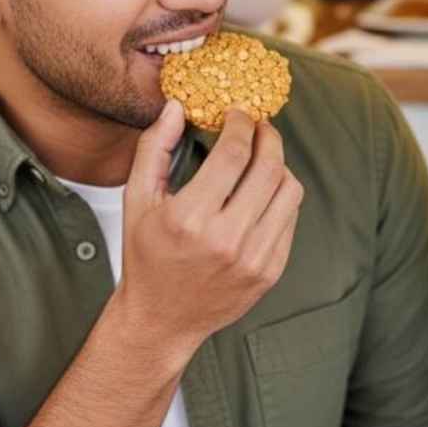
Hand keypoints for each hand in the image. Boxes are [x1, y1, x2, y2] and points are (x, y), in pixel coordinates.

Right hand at [116, 102, 304, 354]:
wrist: (161, 320)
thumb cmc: (146, 255)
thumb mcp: (136, 200)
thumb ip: (154, 148)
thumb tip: (177, 106)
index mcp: (189, 218)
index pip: (233, 154)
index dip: (242, 124)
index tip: (239, 113)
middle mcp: (226, 240)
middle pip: (269, 169)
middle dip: (268, 137)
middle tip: (261, 126)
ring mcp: (253, 259)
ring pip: (289, 192)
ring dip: (280, 165)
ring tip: (263, 156)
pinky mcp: (270, 272)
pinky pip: (290, 220)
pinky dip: (281, 197)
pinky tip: (263, 191)